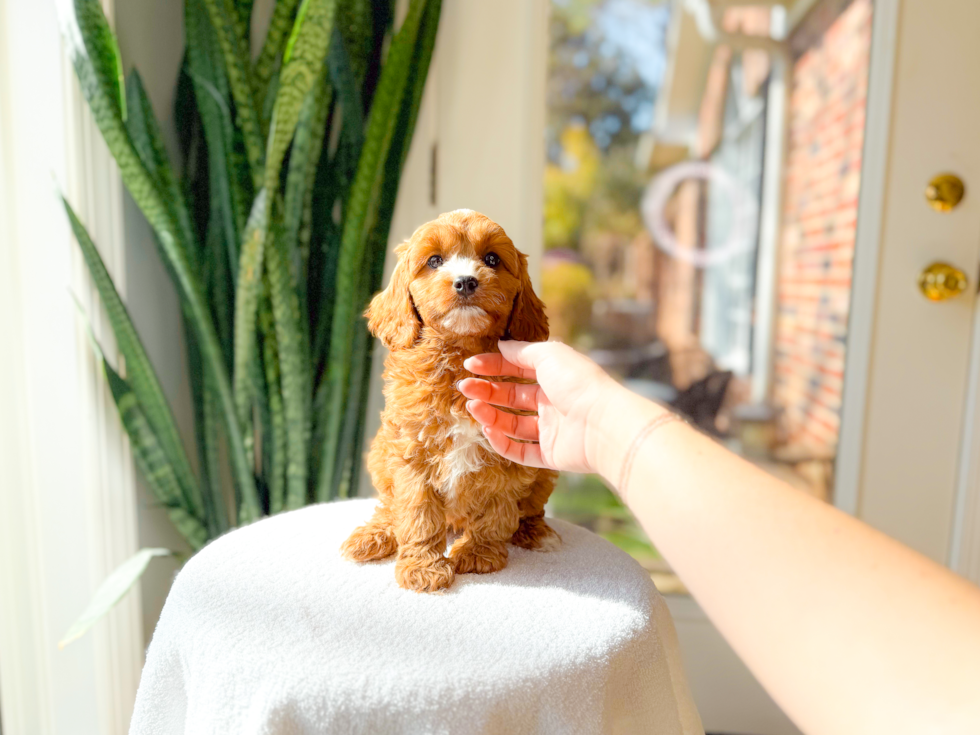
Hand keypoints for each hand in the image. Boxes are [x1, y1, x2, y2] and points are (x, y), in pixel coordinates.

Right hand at [458, 340, 619, 472]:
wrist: (603, 423)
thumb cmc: (578, 382)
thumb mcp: (549, 355)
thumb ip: (522, 351)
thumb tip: (501, 345)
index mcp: (554, 377)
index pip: (517, 369)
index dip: (494, 366)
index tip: (471, 365)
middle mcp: (553, 402)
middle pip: (512, 397)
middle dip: (487, 390)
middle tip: (464, 387)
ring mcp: (552, 430)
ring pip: (513, 424)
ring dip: (490, 415)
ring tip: (472, 407)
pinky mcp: (551, 455)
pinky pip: (521, 451)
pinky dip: (502, 443)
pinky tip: (487, 430)